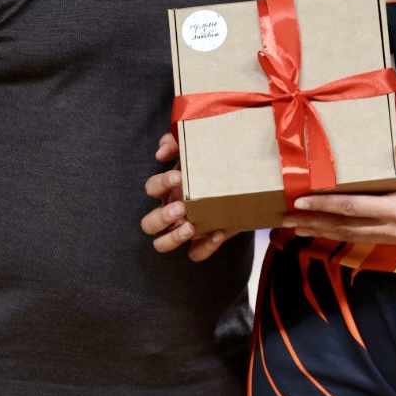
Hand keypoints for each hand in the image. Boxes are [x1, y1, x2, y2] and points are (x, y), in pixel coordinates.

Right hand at [141, 132, 228, 260]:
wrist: (247, 181)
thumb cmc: (216, 163)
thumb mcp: (198, 147)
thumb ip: (176, 141)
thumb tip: (160, 153)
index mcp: (169, 189)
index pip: (150, 189)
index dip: (160, 184)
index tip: (179, 177)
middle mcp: (172, 211)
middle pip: (148, 224)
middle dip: (162, 217)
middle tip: (181, 207)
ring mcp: (185, 228)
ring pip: (161, 244)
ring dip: (173, 237)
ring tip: (191, 226)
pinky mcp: (204, 240)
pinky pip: (195, 254)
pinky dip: (205, 247)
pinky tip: (218, 233)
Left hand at [282, 140, 395, 247]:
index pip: (354, 208)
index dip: (325, 204)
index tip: (300, 201)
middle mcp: (395, 230)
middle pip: (345, 228)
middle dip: (314, 223)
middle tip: (285, 219)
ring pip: (352, 237)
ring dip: (322, 231)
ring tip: (295, 227)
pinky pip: (363, 238)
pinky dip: (340, 234)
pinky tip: (325, 230)